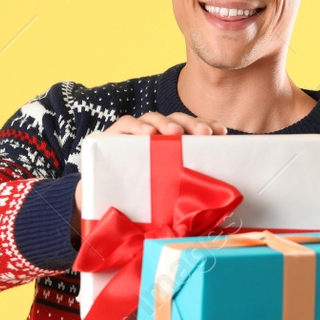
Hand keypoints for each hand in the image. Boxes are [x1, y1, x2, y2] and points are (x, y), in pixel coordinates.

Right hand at [75, 113, 226, 217]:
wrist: (97, 201)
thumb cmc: (136, 198)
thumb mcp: (163, 193)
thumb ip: (181, 189)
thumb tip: (213, 201)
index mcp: (169, 144)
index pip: (191, 129)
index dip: (207, 126)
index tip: (222, 132)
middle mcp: (153, 134)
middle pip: (176, 121)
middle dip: (192, 124)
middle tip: (205, 134)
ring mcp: (133, 133)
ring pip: (153, 118)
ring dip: (166, 124)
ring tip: (176, 133)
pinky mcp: (112, 135)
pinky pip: (126, 124)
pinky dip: (137, 127)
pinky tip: (147, 134)